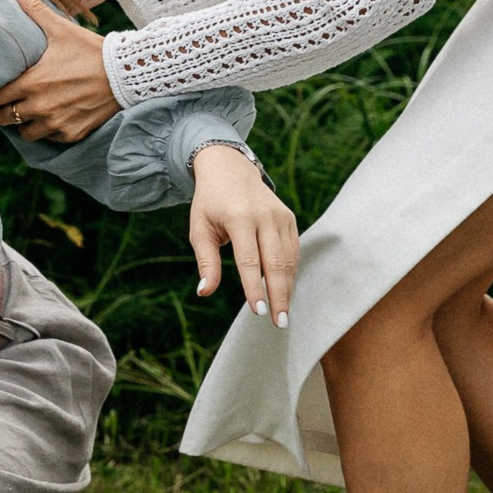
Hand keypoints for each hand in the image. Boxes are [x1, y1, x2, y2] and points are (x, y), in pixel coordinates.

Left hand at [0, 0, 119, 142]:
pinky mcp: (72, 134)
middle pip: (5, 120)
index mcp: (31, 83)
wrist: (125, 72)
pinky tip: (53, 117)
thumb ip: (33, 10)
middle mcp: (40, 107)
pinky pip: (51, 139)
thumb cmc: (89, 48)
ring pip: (26, 134)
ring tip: (30, 114)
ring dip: (25, 125)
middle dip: (4, 113)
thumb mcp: (60, 29)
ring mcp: (56, 123)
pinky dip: (50, 131)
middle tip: (10, 105)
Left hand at [189, 143, 297, 321]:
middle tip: (279, 322)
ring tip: (282, 313)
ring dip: (287, 288)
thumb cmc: (210, 203)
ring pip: (288, 259)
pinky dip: (289, 273)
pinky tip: (284, 291)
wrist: (229, 169)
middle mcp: (265, 216)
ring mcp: (281, 216)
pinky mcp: (289, 218)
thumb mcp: (200, 229)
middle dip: (278, 295)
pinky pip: (292, 251)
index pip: (249, 261)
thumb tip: (204, 292)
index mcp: (239, 218)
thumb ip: (205, 262)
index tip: (258, 311)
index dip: (254, 288)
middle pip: (275, 263)